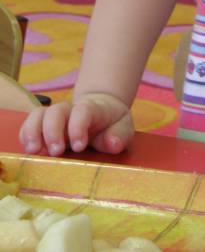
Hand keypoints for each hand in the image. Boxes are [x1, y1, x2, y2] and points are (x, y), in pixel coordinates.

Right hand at [19, 92, 133, 156]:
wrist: (102, 112)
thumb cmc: (111, 123)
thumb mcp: (123, 127)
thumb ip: (119, 135)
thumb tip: (112, 143)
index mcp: (91, 109)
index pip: (82, 111)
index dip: (78, 127)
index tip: (79, 146)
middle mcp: (70, 111)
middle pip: (56, 111)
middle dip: (53, 131)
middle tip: (56, 151)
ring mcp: (55, 118)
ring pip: (39, 115)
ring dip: (34, 132)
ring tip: (34, 150)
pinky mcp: (43, 126)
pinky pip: (29, 125)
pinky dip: (25, 135)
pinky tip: (28, 150)